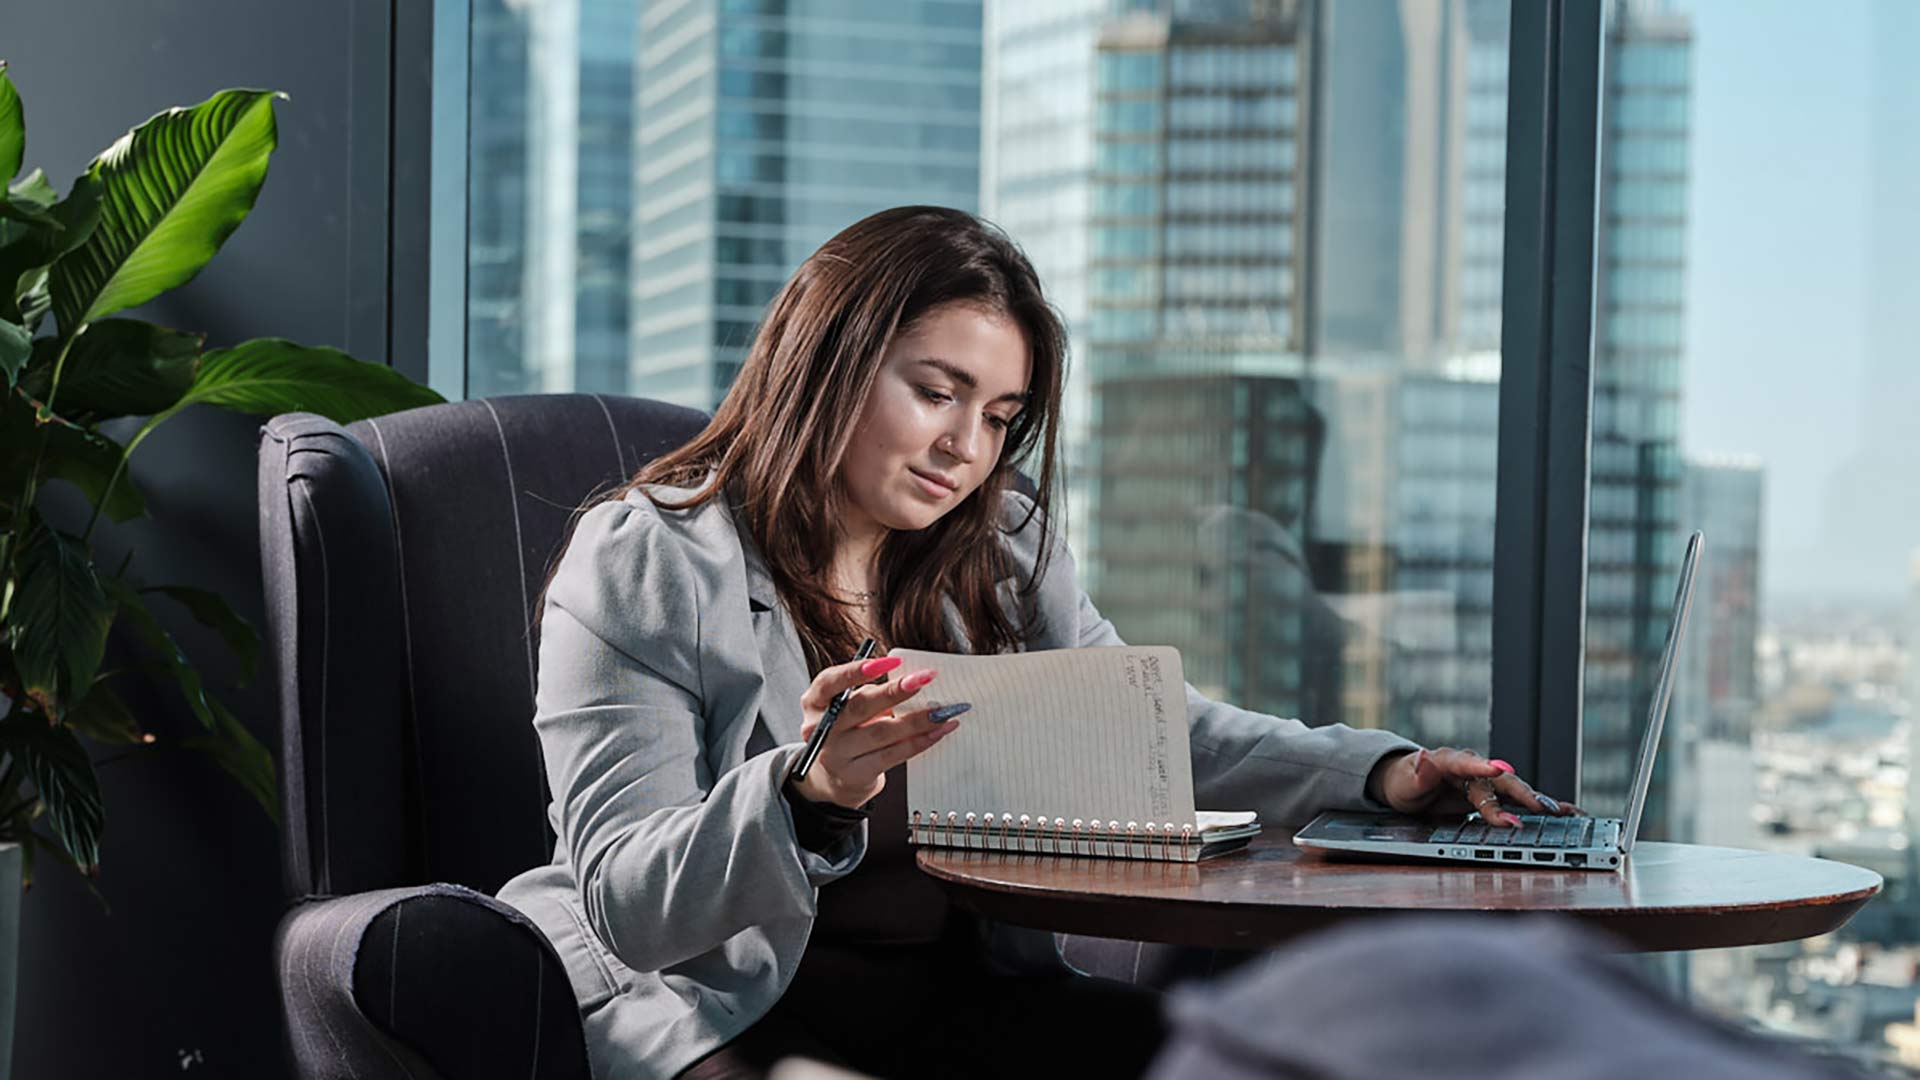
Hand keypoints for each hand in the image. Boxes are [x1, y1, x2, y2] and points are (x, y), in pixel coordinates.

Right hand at [791, 654, 965, 808]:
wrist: (836, 778)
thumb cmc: (848, 730)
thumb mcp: (849, 707)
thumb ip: (870, 694)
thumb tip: (911, 681)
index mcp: (815, 702)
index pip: (830, 682)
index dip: (857, 671)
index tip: (890, 662)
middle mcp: (820, 729)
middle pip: (860, 707)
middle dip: (896, 691)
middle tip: (924, 678)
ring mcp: (835, 755)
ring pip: (882, 733)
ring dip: (917, 719)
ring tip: (942, 710)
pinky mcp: (855, 775)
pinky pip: (893, 755)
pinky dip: (919, 741)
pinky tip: (938, 731)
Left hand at [1366, 747, 1582, 827]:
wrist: (1411, 786)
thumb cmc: (1406, 783)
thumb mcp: (1404, 783)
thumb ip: (1417, 774)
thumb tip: (1423, 756)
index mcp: (1449, 761)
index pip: (1465, 762)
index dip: (1481, 767)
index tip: (1498, 768)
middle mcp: (1474, 768)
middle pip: (1499, 781)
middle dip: (1520, 794)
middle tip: (1540, 807)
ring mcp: (1487, 782)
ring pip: (1516, 790)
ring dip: (1539, 801)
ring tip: (1565, 812)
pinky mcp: (1495, 796)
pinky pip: (1521, 802)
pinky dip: (1543, 806)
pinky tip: (1567, 813)